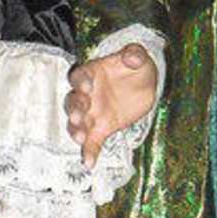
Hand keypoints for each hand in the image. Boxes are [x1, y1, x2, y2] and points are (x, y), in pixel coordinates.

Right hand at [65, 43, 157, 166]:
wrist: (143, 84)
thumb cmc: (135, 66)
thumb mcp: (138, 56)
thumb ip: (134, 54)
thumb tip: (132, 57)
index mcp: (92, 73)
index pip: (80, 76)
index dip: (81, 81)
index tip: (87, 86)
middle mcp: (87, 94)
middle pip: (73, 101)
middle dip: (75, 109)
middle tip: (79, 116)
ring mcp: (92, 113)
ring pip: (77, 123)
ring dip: (76, 130)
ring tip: (80, 137)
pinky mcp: (101, 128)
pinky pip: (92, 141)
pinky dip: (89, 152)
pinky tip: (89, 163)